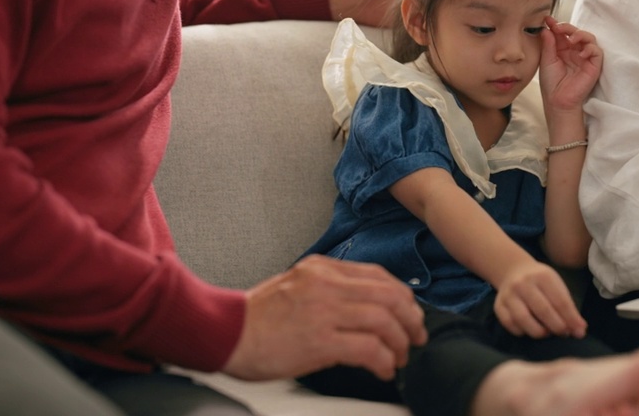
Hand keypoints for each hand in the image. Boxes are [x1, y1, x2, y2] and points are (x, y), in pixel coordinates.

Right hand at [221, 255, 426, 380]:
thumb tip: (363, 306)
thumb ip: (328, 289)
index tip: (409, 313)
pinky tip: (383, 370)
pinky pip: (368, 349)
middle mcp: (326, 283)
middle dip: (411, 319)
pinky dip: (384, 361)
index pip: (377, 275)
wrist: (223, 333)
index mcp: (321, 268)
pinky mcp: (320, 340)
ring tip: (399, 357)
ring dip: (400, 343)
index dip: (401, 296)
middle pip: (389, 295)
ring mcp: (324, 311)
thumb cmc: (255, 318)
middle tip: (415, 337)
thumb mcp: (295, 286)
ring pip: (385, 321)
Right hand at [493, 259, 587, 338]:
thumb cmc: (541, 281)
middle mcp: (523, 284)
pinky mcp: (498, 306)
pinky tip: (531, 329)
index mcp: (542, 276)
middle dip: (557, 327)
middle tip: (564, 334)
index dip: (571, 319)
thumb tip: (580, 331)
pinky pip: (510, 325)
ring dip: (539, 332)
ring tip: (548, 332)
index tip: (579, 332)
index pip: (560, 301)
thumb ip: (568, 307)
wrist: (513, 270)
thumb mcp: (556, 285)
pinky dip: (523, 332)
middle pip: (542, 311)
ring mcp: (508, 295)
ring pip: (523, 319)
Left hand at [538, 17, 602, 113]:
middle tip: (558, 27)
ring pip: (589, 38)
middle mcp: (574, 51)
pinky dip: (590, 49)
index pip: (562, 33)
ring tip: (572, 38)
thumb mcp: (546, 60)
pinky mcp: (594, 65)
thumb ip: (548, 44)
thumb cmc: (551, 83)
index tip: (547, 19)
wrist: (558, 100)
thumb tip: (546, 28)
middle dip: (567, 27)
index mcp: (562, 49)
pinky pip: (597, 51)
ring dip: (581, 34)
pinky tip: (580, 54)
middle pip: (576, 32)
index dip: (556, 25)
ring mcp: (585, 57)